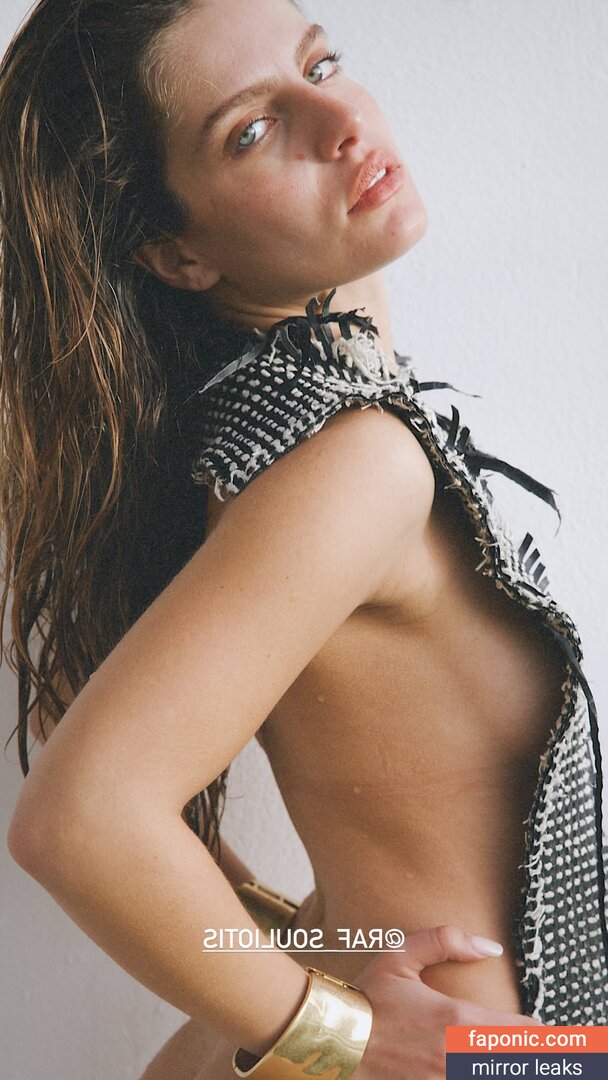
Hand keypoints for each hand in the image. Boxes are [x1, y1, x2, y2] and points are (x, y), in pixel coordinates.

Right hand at [353, 925, 538, 1079]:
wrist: (332, 1039)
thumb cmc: (367, 996)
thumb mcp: (400, 955)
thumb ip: (445, 941)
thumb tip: (490, 946)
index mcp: (456, 1020)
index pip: (521, 1033)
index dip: (537, 1030)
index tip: (543, 1027)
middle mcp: (456, 1057)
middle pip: (515, 1062)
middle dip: (526, 1052)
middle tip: (531, 1043)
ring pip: (492, 1075)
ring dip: (502, 1064)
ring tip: (502, 1052)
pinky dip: (474, 1073)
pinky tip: (472, 1063)